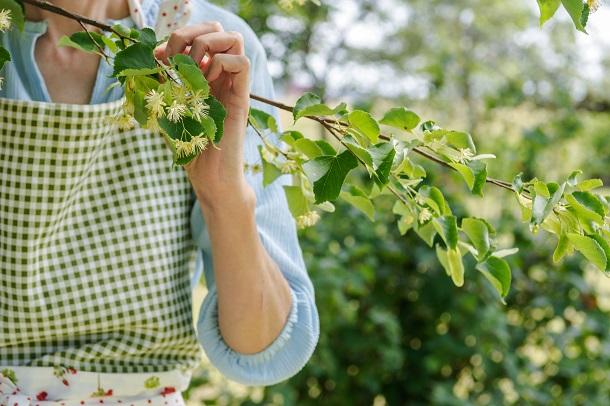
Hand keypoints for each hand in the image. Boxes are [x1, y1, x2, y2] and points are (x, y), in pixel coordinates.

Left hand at [154, 22, 252, 210]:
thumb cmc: (189, 148)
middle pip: (219, 29)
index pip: (200, 34)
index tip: (158, 58)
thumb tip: (149, 56)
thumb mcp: (166, 109)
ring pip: (234, 39)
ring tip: (192, 69)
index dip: (177, 35)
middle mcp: (222, 76)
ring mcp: (233, 86)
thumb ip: (160, 83)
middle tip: (175, 58)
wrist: (209, 177)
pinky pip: (242, 63)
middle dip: (191, 33)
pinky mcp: (241, 99)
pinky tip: (206, 83)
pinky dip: (220, 64)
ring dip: (206, 45)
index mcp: (205, 75)